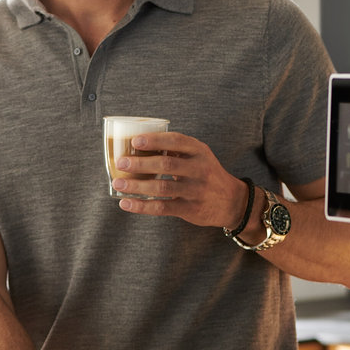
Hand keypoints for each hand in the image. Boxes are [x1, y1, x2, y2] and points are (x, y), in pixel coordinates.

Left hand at [111, 131, 248, 229]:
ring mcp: (196, 190)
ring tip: (118, 183)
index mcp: (199, 151)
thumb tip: (137, 147)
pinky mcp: (190, 209)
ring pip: (162, 187)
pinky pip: (162, 207)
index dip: (155, 140)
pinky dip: (142, 206)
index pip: (176, 141)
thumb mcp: (199, 156)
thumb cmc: (206, 174)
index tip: (134, 141)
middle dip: (140, 163)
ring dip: (137, 186)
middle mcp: (200, 169)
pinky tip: (126, 203)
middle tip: (121, 163)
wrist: (231, 201)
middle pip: (166, 164)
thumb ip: (176, 150)